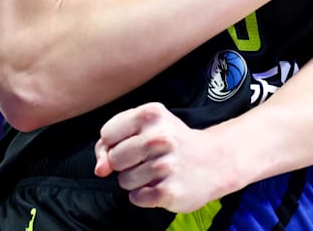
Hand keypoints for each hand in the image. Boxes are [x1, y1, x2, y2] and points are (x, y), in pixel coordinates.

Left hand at [94, 102, 217, 212]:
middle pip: (114, 159)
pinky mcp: (170, 191)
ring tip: (156, 171)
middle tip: (146, 159)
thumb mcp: (146, 127)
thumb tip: (100, 169)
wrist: (213, 161)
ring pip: (123, 181)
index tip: (131, 143)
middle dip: (125, 164)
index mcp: (151, 113)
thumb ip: (113, 142)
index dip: (114, 143)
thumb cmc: (172, 141)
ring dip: (135, 181)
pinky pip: (136, 198)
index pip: (107, 134)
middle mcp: (159, 137)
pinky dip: (144, 195)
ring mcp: (166, 165)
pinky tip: (160, 185)